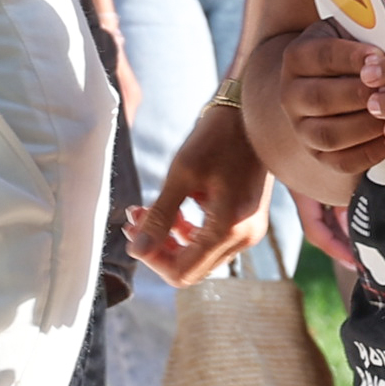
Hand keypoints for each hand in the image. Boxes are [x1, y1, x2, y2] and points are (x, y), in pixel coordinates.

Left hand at [132, 103, 276, 285]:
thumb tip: (136, 250)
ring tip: (144, 213)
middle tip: (134, 219)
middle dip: (158, 248)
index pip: (181, 272)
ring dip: (170, 240)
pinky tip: (172, 211)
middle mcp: (244, 237)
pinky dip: (187, 233)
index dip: (151, 258)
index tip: (132, 230)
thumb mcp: (181, 174)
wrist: (252, 113)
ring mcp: (249, 231)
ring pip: (200, 257)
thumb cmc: (217, 137)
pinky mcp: (247, 221)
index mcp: (229, 228)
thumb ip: (159, 216)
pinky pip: (211, 242)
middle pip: (190, 269)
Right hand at [250, 23, 384, 201]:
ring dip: (366, 126)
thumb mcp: (349, 31)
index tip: (380, 57)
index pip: (320, 57)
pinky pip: (341, 162)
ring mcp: (301, 128)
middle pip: (320, 99)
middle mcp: (290, 95)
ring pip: (329, 135)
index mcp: (296, 58)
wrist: (324, 82)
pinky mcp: (317, 154)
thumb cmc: (348, 53)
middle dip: (361, 95)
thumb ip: (365, 32)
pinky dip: (370, 153)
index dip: (351, 57)